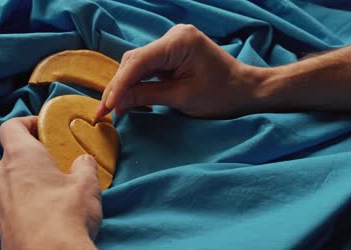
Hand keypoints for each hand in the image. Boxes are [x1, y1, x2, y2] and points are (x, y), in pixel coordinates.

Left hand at [0, 117, 106, 249]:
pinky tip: (47, 211)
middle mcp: (2, 175)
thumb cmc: (66, 215)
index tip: (45, 127)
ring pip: (11, 178)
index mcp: (20, 156)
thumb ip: (84, 166)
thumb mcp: (86, 184)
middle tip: (57, 161)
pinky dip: (26, 198)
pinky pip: (11, 200)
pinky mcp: (0, 223)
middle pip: (12, 154)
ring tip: (55, 188)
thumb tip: (83, 162)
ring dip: (30, 178)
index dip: (28, 122)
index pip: (11, 126)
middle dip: (34, 154)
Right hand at [95, 24, 270, 118]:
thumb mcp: (183, 98)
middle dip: (119, 86)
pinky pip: (149, 68)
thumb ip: (147, 96)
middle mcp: (174, 36)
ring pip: (139, 64)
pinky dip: (138, 84)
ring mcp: (173, 44)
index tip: (106, 106)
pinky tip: (129, 100)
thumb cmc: (223, 94)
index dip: (119, 84)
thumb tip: (116, 102)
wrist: (246, 90)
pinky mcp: (173, 54)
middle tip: (104, 111)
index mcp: (179, 41)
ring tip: (114, 109)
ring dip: (126, 86)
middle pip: (135, 61)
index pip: (139, 61)